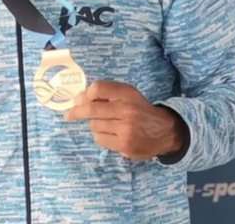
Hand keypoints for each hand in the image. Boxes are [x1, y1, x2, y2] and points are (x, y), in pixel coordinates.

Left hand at [63, 80, 185, 160]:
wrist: (165, 131)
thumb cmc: (139, 110)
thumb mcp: (127, 94)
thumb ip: (106, 92)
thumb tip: (78, 99)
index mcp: (127, 94)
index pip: (99, 88)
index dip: (84, 94)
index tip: (76, 100)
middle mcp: (127, 110)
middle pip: (91, 109)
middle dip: (76, 112)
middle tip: (68, 115)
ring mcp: (126, 129)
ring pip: (94, 125)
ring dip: (94, 124)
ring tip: (107, 124)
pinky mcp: (125, 145)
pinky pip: (99, 139)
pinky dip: (100, 136)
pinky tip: (111, 134)